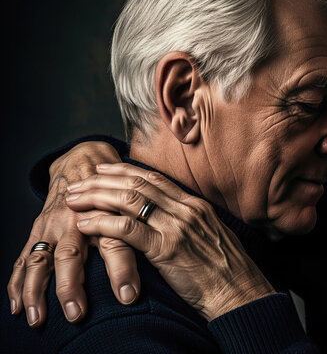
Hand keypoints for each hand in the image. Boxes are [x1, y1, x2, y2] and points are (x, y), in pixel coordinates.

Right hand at [6, 141, 138, 327]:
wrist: (83, 165)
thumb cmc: (112, 195)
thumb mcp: (129, 210)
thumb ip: (142, 234)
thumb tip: (154, 271)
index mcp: (104, 213)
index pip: (114, 244)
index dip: (122, 271)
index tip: (130, 297)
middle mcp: (74, 221)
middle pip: (69, 256)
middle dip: (71, 286)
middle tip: (76, 314)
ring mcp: (51, 228)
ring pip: (40, 261)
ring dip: (35, 291)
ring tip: (36, 318)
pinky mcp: (36, 234)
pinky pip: (23, 261)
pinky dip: (16, 283)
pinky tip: (15, 306)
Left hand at [66, 163, 275, 320]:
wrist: (239, 293)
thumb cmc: (225, 272)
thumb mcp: (209, 237)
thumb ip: (188, 223)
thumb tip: (166, 219)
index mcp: (195, 205)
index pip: (154, 178)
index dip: (124, 170)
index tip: (103, 169)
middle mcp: (186, 210)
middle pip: (137, 184)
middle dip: (102, 180)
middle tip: (78, 181)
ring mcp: (177, 227)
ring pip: (129, 200)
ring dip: (96, 197)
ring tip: (73, 199)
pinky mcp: (167, 249)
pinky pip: (128, 229)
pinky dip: (103, 223)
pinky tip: (85, 223)